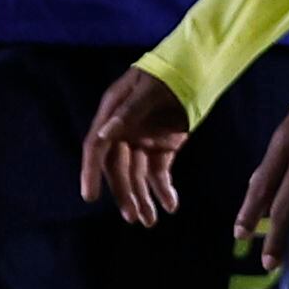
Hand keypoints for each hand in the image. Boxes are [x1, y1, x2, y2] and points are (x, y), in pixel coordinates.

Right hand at [81, 64, 192, 228]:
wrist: (198, 68)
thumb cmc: (169, 74)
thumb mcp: (150, 91)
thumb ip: (129, 113)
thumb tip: (103, 136)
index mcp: (113, 113)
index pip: (97, 147)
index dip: (91, 172)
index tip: (90, 196)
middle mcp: (123, 129)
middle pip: (118, 167)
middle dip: (125, 193)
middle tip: (133, 217)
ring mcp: (143, 139)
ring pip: (137, 175)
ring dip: (143, 198)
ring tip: (150, 221)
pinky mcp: (162, 146)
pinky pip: (158, 172)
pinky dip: (163, 189)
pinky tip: (171, 205)